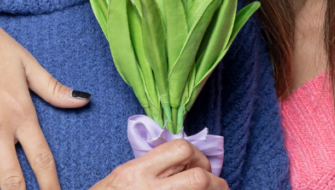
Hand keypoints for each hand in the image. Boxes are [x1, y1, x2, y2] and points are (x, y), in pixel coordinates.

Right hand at [90, 140, 227, 189]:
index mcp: (136, 172)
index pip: (179, 149)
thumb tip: (179, 161)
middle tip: (216, 184)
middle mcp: (148, 189)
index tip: (199, 164)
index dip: (197, 155)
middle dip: (214, 180)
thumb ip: (147, 167)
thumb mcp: (119, 178)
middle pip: (198, 178)